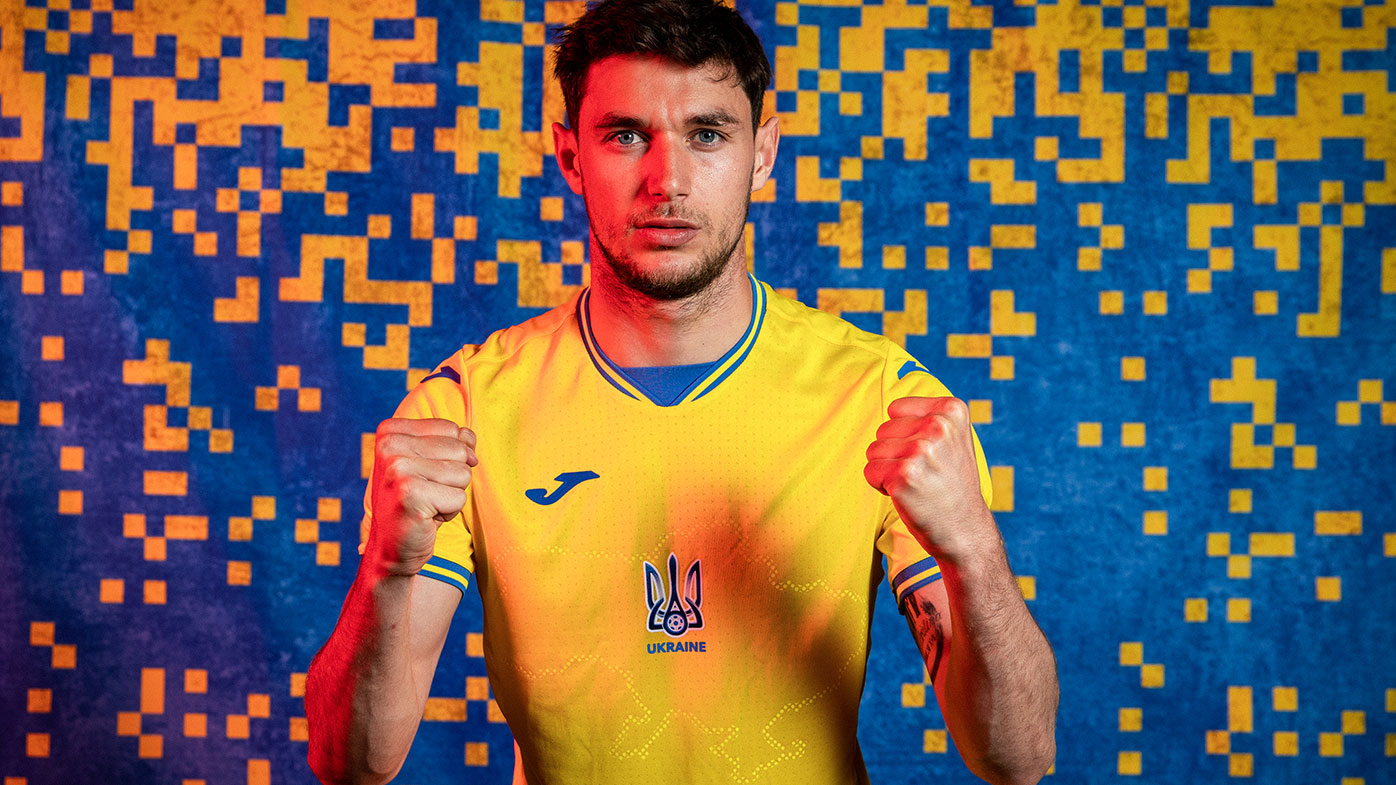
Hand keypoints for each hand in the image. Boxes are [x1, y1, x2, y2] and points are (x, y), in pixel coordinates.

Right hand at [366, 417, 476, 575]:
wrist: (390, 548)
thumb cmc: (413, 503)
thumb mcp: (429, 463)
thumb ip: (452, 441)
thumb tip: (470, 437)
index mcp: (390, 431)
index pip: (451, 429)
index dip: (449, 456)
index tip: (424, 475)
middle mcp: (390, 445)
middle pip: (460, 450)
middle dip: (452, 477)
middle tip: (425, 493)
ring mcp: (398, 468)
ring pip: (463, 473)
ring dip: (451, 495)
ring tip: (425, 504)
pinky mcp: (410, 494)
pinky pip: (459, 497)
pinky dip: (449, 512)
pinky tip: (425, 517)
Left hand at [864, 396, 994, 562]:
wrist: (965, 529)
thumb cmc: (952, 484)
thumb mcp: (953, 439)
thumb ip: (927, 417)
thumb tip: (891, 408)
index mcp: (951, 410)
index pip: (896, 409)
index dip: (904, 433)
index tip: (928, 453)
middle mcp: (937, 426)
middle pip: (882, 429)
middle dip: (894, 453)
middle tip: (922, 473)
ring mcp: (920, 451)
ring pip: (873, 450)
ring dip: (887, 469)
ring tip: (915, 483)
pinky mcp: (903, 476)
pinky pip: (870, 471)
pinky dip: (881, 486)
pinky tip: (906, 495)